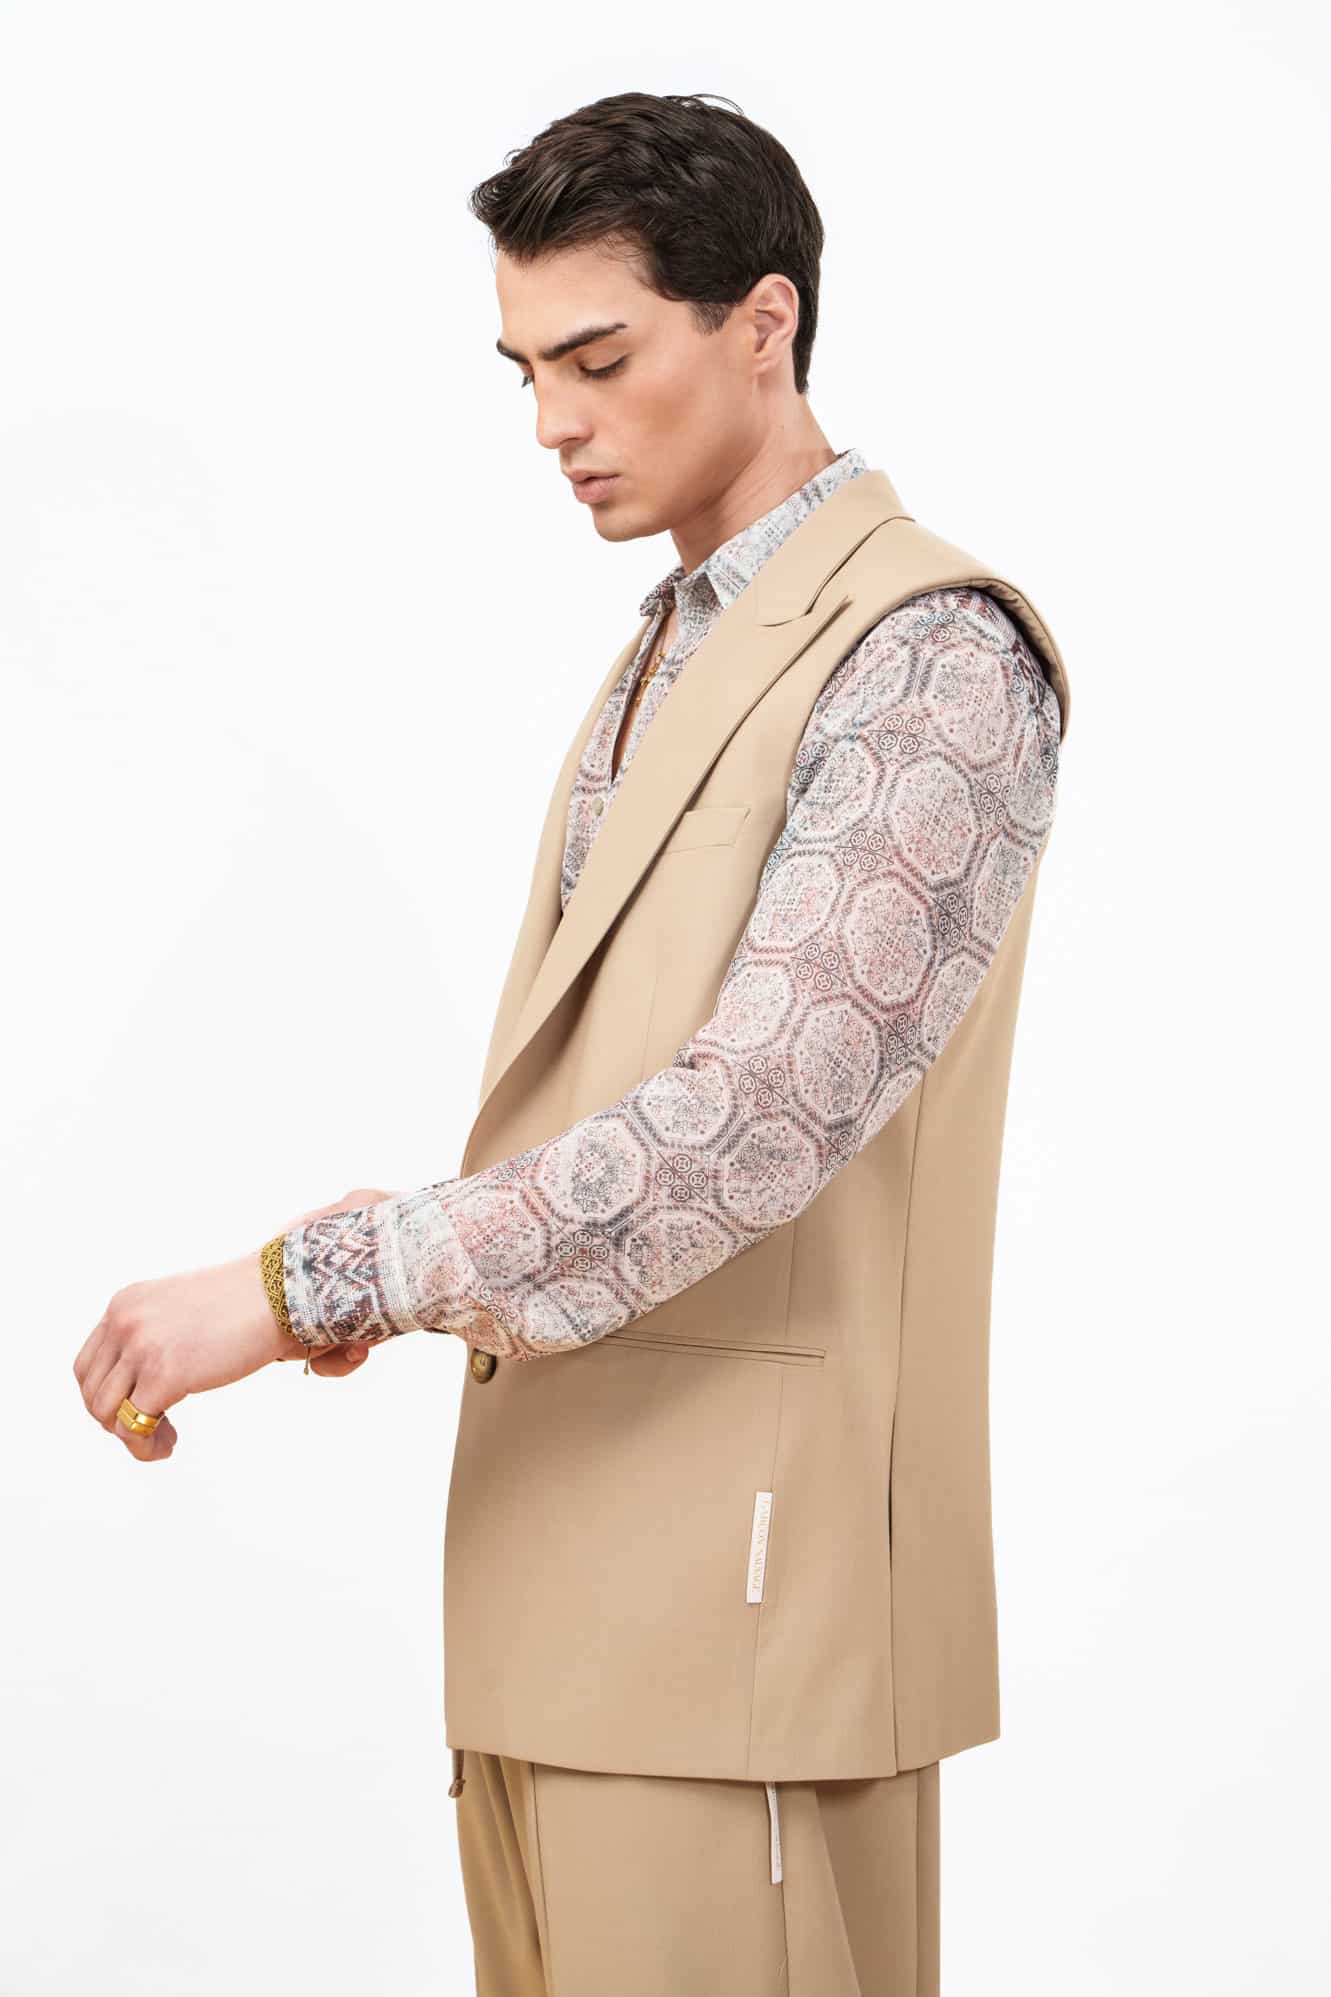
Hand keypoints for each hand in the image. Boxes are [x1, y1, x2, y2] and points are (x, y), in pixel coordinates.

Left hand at [73, 1188, 400, 1459]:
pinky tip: (169, 1444)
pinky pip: (133, 1427)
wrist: (282, 1292)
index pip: (88, 1363)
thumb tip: (145, 1381)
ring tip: (164, 1439)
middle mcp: (124, 1321)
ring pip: (106, 1413)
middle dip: (116, 1419)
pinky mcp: (164, 1373)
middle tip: (153, 1428)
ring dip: (132, 1436)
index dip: (106, 1394)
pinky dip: (145, 1446)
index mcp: (126, 1304)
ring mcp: (141, 1346)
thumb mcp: (183, 1311)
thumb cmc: (247, 1302)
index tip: (138, 1407)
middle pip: (91, 1390)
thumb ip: (156, 1335)